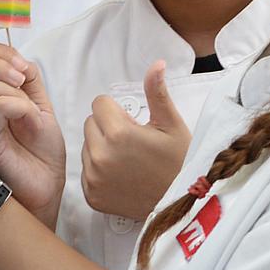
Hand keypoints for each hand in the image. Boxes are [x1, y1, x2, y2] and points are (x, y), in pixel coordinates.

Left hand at [81, 60, 191, 219]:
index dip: (118, 111)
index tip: (134, 125)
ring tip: (128, 160)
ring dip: (101, 148)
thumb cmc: (180, 162)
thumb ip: (156, 92)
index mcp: (118, 133)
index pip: (100, 104)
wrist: (183, 205)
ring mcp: (94, 178)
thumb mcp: (171, 124)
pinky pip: (86, 171)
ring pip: (86, 147)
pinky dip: (99, 171)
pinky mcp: (92, 196)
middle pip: (90, 123)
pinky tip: (121, 176)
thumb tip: (156, 64)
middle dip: (108, 127)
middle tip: (132, 142)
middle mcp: (100, 155)